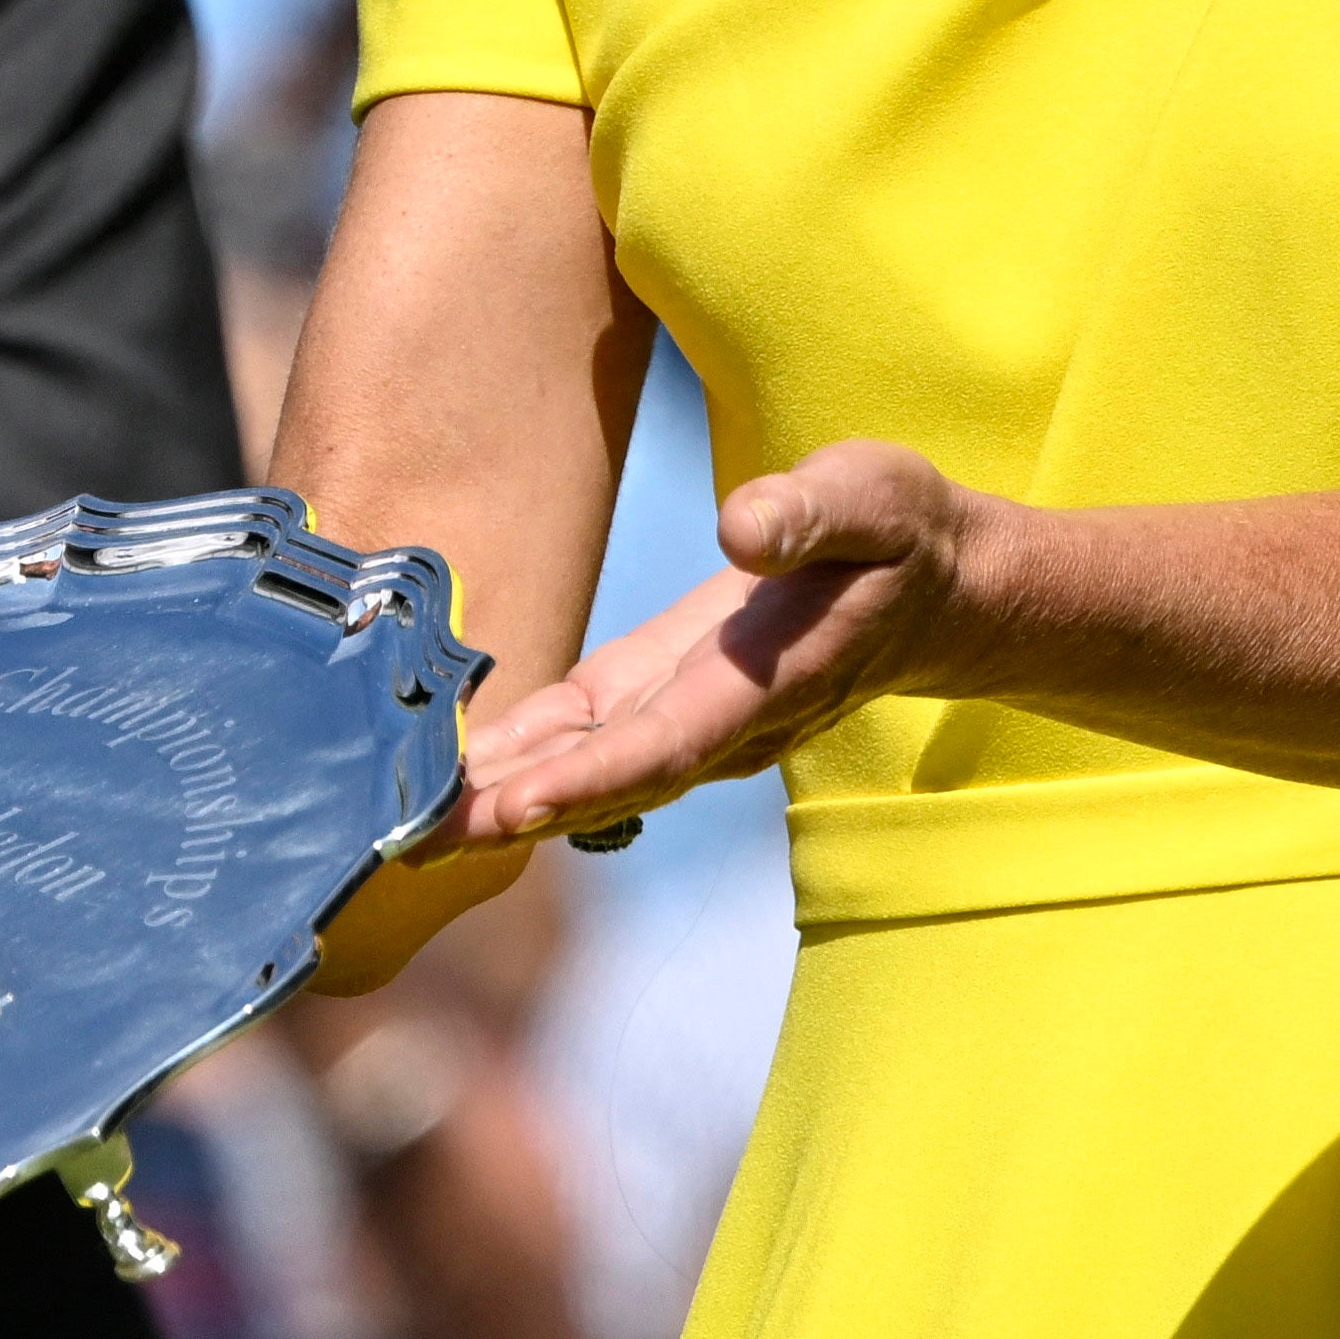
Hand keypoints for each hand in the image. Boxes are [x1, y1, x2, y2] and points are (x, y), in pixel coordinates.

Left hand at [454, 440, 992, 844]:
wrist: (933, 590)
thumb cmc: (901, 536)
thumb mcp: (872, 499)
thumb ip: (810, 513)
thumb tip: (742, 526)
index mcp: (764, 681)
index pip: (666, 742)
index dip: (589, 778)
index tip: (512, 805)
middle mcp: (722, 721)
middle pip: (607, 781)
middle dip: (512, 813)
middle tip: (411, 839)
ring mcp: (693, 719)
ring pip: (588, 771)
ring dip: (501, 800)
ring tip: (406, 824)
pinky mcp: (666, 696)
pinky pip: (586, 739)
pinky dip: (520, 759)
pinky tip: (451, 772)